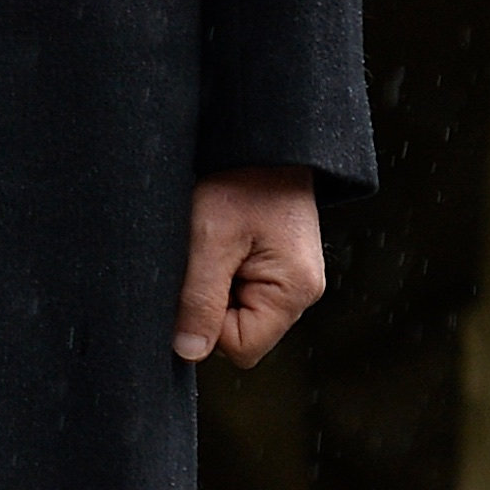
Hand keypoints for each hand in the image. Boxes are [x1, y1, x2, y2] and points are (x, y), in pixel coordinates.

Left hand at [172, 167, 322, 366]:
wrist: (262, 137)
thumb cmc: (241, 179)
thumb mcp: (209, 237)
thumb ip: (199, 298)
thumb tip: (188, 351)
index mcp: (294, 291)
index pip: (241, 346)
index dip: (207, 322)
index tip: (197, 279)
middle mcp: (300, 291)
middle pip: (241, 331)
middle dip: (211, 300)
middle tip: (205, 253)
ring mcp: (291, 277)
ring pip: (237, 308)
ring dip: (215, 282)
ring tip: (215, 240)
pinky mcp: (278, 264)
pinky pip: (242, 286)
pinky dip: (222, 268)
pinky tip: (222, 239)